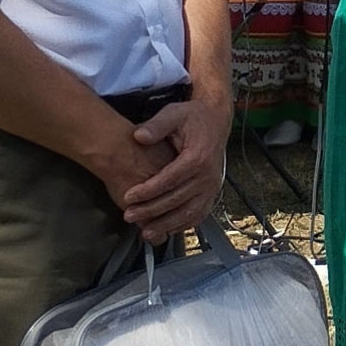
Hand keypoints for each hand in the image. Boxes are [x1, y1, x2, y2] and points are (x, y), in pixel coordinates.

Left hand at [109, 91, 231, 243]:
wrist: (216, 121)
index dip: (148, 190)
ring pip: (189, 212)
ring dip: (166, 224)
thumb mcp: (174, 113)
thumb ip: (156, 125)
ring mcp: (212, 187)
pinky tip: (166, 230)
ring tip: (145, 232)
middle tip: (130, 215)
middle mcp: (207, 175)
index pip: (170, 179)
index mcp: (198, 156)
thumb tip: (139, 136)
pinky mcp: (212, 193)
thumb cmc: (193, 118)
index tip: (129, 196)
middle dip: (151, 210)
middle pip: (177, 199)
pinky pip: (199, 215)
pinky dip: (182, 225)